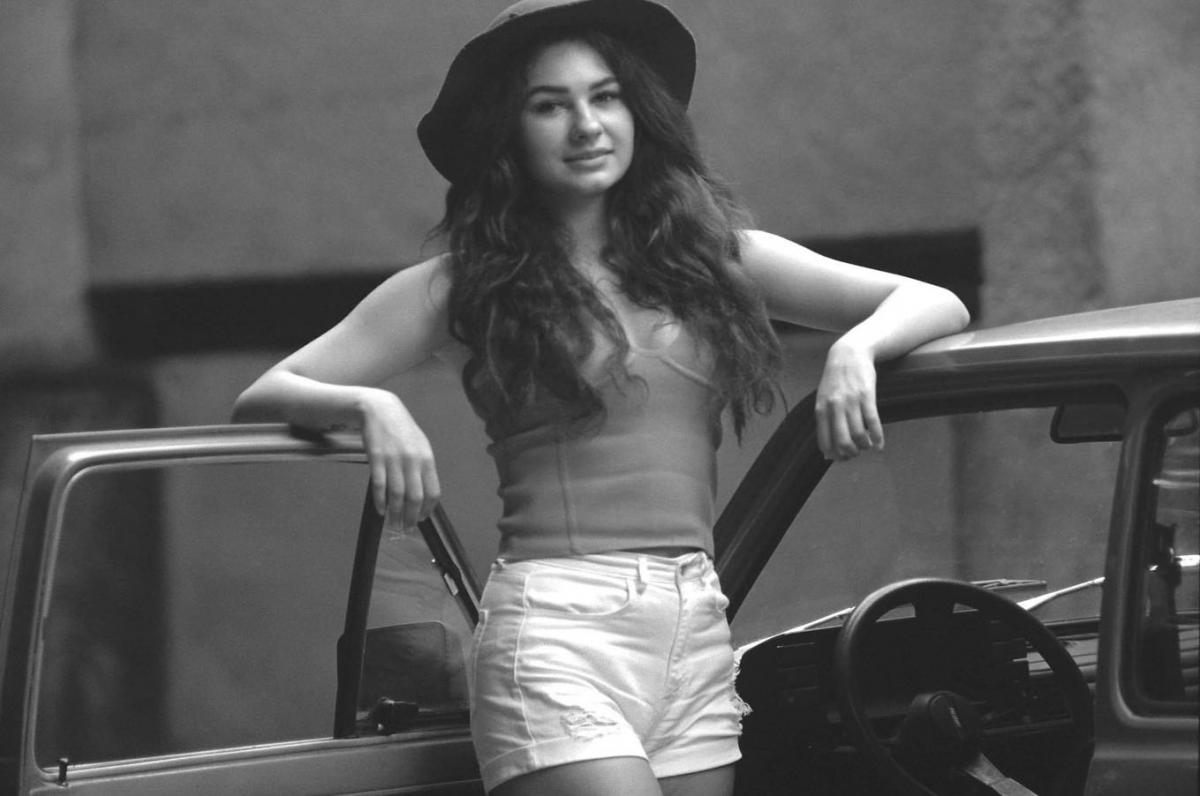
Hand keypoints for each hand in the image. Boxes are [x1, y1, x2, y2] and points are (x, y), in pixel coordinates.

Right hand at [358, 389, 441, 527]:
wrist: (380, 409)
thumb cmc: (401, 430)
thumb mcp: (420, 445)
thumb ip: (423, 468)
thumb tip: (425, 494)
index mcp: (426, 459)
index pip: (432, 491)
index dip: (427, 509)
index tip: (422, 519)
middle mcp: (412, 460)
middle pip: (415, 497)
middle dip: (411, 517)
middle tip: (407, 529)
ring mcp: (394, 459)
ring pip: (397, 494)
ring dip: (395, 513)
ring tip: (393, 524)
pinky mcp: (376, 458)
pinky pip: (379, 485)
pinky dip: (380, 501)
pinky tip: (381, 510)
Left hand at [814, 339, 883, 460]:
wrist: (849, 353)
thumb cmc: (835, 380)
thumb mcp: (823, 399)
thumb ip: (824, 423)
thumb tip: (826, 454)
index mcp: (821, 409)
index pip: (825, 441)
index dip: (834, 455)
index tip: (842, 458)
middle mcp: (834, 407)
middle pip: (843, 441)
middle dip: (851, 454)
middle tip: (856, 454)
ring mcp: (851, 401)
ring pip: (859, 434)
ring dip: (864, 446)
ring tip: (867, 447)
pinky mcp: (867, 395)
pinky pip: (873, 422)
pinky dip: (877, 438)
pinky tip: (879, 445)